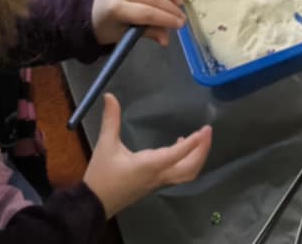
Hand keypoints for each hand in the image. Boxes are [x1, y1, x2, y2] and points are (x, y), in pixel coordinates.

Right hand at [83, 96, 212, 218]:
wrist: (94, 204)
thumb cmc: (101, 175)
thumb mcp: (105, 144)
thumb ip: (110, 119)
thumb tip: (110, 96)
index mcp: (149, 166)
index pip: (176, 155)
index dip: (192, 143)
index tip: (204, 130)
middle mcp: (158, 176)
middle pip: (190, 168)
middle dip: (202, 151)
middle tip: (207, 132)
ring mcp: (158, 183)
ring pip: (186, 174)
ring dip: (197, 157)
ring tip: (199, 138)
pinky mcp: (155, 185)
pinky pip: (179, 175)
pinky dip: (187, 162)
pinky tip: (179, 146)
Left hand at [91, 0, 186, 46]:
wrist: (88, 13)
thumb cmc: (107, 28)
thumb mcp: (124, 35)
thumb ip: (147, 33)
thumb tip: (166, 39)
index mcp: (116, 8)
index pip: (147, 12)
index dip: (167, 18)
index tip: (181, 24)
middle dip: (171, 7)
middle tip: (182, 15)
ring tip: (177, 0)